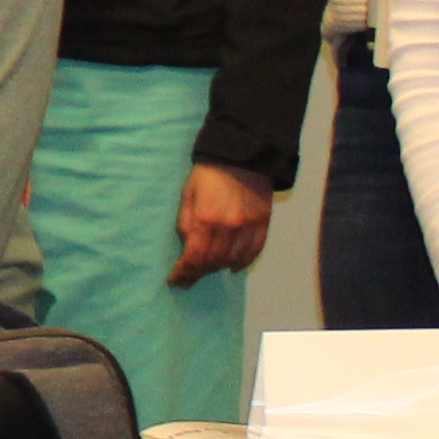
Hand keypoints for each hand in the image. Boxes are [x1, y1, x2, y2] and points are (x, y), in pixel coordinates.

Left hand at [171, 164, 276, 288]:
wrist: (243, 157)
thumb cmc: (209, 174)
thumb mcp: (188, 194)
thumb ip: (186, 222)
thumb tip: (187, 248)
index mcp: (205, 218)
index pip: (194, 257)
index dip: (184, 273)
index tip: (176, 281)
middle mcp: (228, 227)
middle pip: (213, 262)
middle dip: (198, 273)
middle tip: (189, 278)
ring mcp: (248, 227)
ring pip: (232, 260)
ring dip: (218, 268)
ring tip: (207, 270)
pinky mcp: (263, 225)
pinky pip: (253, 252)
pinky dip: (242, 263)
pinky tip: (232, 266)